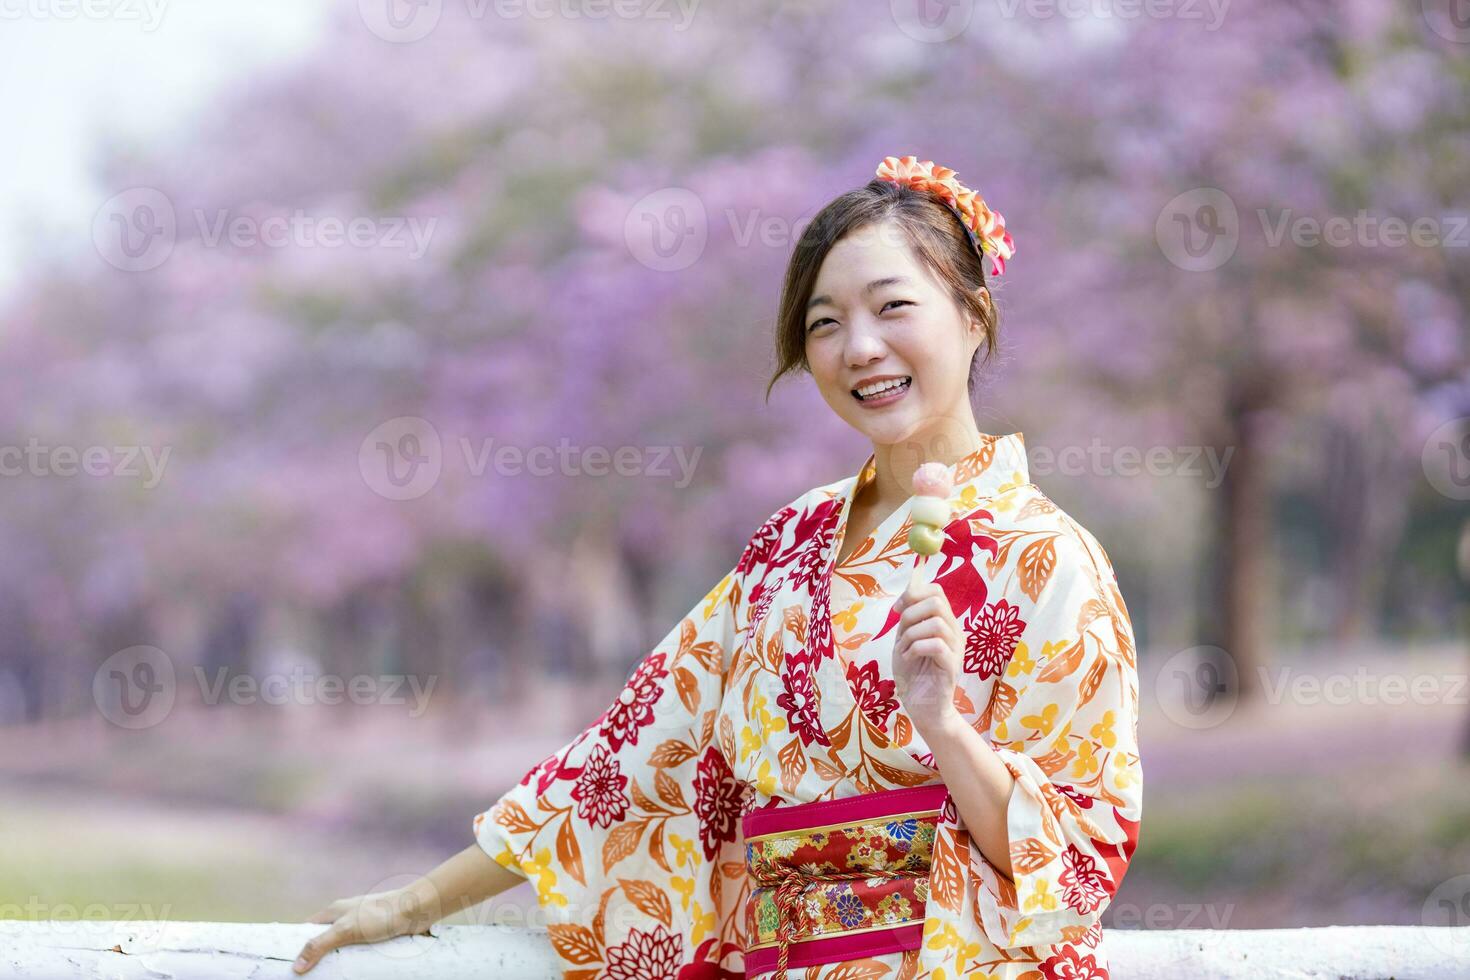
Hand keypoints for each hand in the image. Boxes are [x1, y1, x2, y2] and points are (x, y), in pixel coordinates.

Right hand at [293, 888, 431, 973]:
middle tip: (311, 976)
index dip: (298, 943)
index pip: (308, 928)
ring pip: (344, 947)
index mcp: (335, 911)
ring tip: (331, 976)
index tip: (290, 962)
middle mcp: (347, 917)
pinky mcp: (377, 934)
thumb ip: (321, 945)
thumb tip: (297, 965)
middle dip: (319, 956)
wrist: (416, 909)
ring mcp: (363, 926)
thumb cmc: (381, 914)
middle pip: (326, 939)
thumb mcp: (346, 930)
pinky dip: (356, 960)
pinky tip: (355, 972)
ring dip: (339, 960)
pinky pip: (361, 950)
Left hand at [891, 578, 962, 735]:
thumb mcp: (906, 640)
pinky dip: (915, 648)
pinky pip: (936, 645)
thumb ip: (909, 619)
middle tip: (901, 635)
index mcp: (945, 623)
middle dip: (910, 613)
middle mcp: (955, 632)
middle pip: (937, 601)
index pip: (936, 591)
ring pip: (936, 623)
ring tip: (905, 650)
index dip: (913, 594)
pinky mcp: (952, 666)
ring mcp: (956, 649)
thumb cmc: (914, 675)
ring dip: (911, 635)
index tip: (897, 610)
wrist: (922, 708)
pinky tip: (909, 659)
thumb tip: (906, 594)